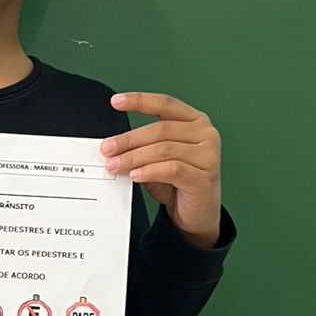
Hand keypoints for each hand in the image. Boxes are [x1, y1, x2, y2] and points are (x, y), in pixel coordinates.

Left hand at [101, 91, 221, 247]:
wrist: (196, 214)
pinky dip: (150, 171)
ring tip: (114, 165)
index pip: (165, 104)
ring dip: (134, 158)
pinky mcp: (204, 177)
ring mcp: (208, 155)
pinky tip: (135, 175)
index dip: (140, 100)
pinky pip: (172, 169)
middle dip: (129, 140)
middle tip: (107, 149)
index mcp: (194, 121)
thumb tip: (112, 146)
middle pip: (161, 130)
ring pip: (164, 150)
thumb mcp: (157, 160)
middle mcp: (205, 134)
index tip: (116, 102)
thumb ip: (142, 148)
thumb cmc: (177, 183)